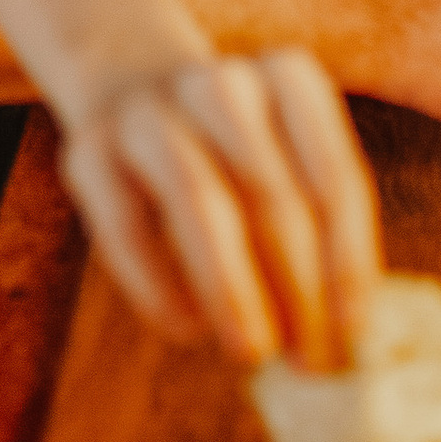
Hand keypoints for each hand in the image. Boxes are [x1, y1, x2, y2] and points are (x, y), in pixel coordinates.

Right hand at [60, 47, 379, 370]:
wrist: (133, 91)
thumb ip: (319, 237)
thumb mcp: (292, 166)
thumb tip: (343, 341)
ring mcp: (148, 111)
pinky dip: (162, 285)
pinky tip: (190, 329)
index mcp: (289, 78)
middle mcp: (220, 83)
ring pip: (200, 203)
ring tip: (254, 352)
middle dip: (295, 290)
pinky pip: (128, 226)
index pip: (335, 181)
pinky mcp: (89, 149)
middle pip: (270, 196)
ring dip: (233, 289)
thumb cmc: (238, 156)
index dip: (348, 265)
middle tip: (308, 362)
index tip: (352, 335)